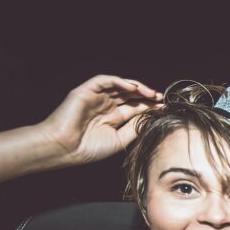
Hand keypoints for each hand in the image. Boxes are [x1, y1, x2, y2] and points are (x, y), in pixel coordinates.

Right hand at [38, 74, 162, 164]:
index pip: (134, 107)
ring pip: (119, 85)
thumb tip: (150, 118)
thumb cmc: (88, 148)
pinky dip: (119, 82)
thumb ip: (133, 128)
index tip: (164, 107)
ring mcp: (96, 97)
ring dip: (136, 87)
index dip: (149, 106)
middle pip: (129, 95)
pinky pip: (105, 80)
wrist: (65, 148)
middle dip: (146, 95)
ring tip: (150, 93)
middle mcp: (105, 105)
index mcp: (112, 118)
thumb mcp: (119, 140)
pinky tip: (133, 88)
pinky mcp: (86, 91)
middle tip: (160, 98)